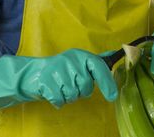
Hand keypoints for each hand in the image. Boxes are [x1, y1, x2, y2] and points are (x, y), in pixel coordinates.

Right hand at [0, 48, 117, 109]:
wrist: (33, 73)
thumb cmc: (62, 70)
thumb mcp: (80, 62)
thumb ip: (98, 61)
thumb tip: (120, 53)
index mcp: (80, 55)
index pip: (98, 67)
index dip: (107, 82)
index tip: (112, 97)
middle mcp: (70, 60)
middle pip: (86, 87)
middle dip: (80, 91)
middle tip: (70, 84)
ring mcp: (57, 70)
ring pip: (73, 95)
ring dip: (68, 96)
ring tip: (61, 87)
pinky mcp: (46, 81)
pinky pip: (60, 100)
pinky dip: (57, 100)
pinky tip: (53, 92)